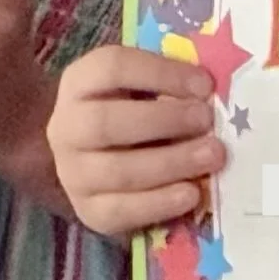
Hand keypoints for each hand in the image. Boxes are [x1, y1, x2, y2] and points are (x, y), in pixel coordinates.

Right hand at [46, 45, 221, 237]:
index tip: (205, 84)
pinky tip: (191, 194)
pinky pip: (122, 211)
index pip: (111, 68)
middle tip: (207, 120)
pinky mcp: (89, 212)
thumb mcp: (138, 90)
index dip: (160, 73)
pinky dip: (160, 203)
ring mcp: (73, 174)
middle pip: (106, 122)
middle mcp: (66, 127)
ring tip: (212, 156)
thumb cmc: (128, 115)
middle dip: (164, 120)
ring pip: (118, 171)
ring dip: (171, 163)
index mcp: (78, 83)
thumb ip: (166, 86)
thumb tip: (206, 91)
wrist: (94, 163)